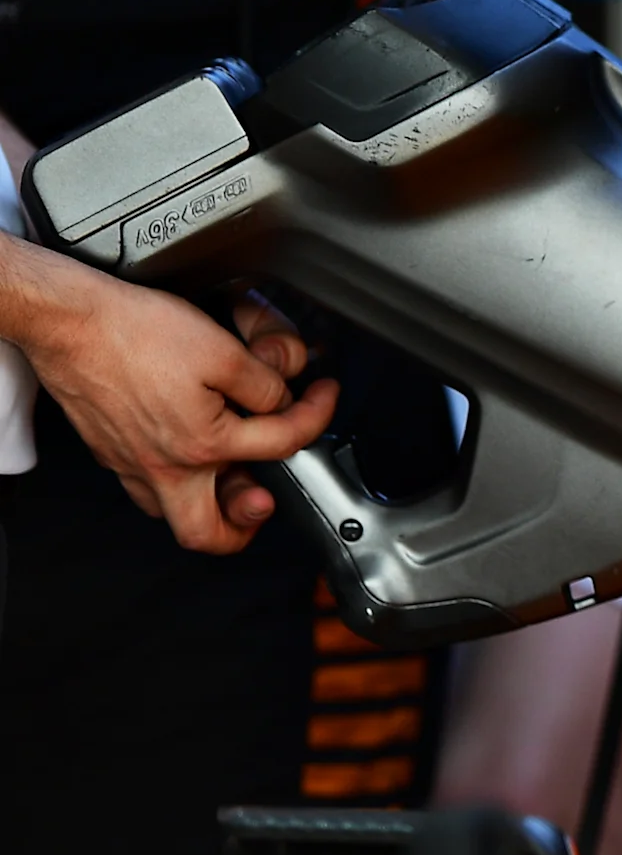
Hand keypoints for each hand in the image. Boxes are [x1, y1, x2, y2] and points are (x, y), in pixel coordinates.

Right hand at [4, 252, 337, 552]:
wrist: (68, 320)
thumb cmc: (132, 332)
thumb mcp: (223, 351)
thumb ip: (265, 386)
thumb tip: (282, 402)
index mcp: (202, 445)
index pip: (284, 444)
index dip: (316, 415)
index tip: (321, 397)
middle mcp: (163, 466)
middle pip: (209, 534)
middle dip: (244, 527)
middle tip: (267, 499)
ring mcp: (130, 463)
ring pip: (171, 513)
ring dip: (206, 506)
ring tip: (231, 482)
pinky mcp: (109, 449)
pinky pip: (143, 485)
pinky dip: (171, 480)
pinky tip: (185, 455)